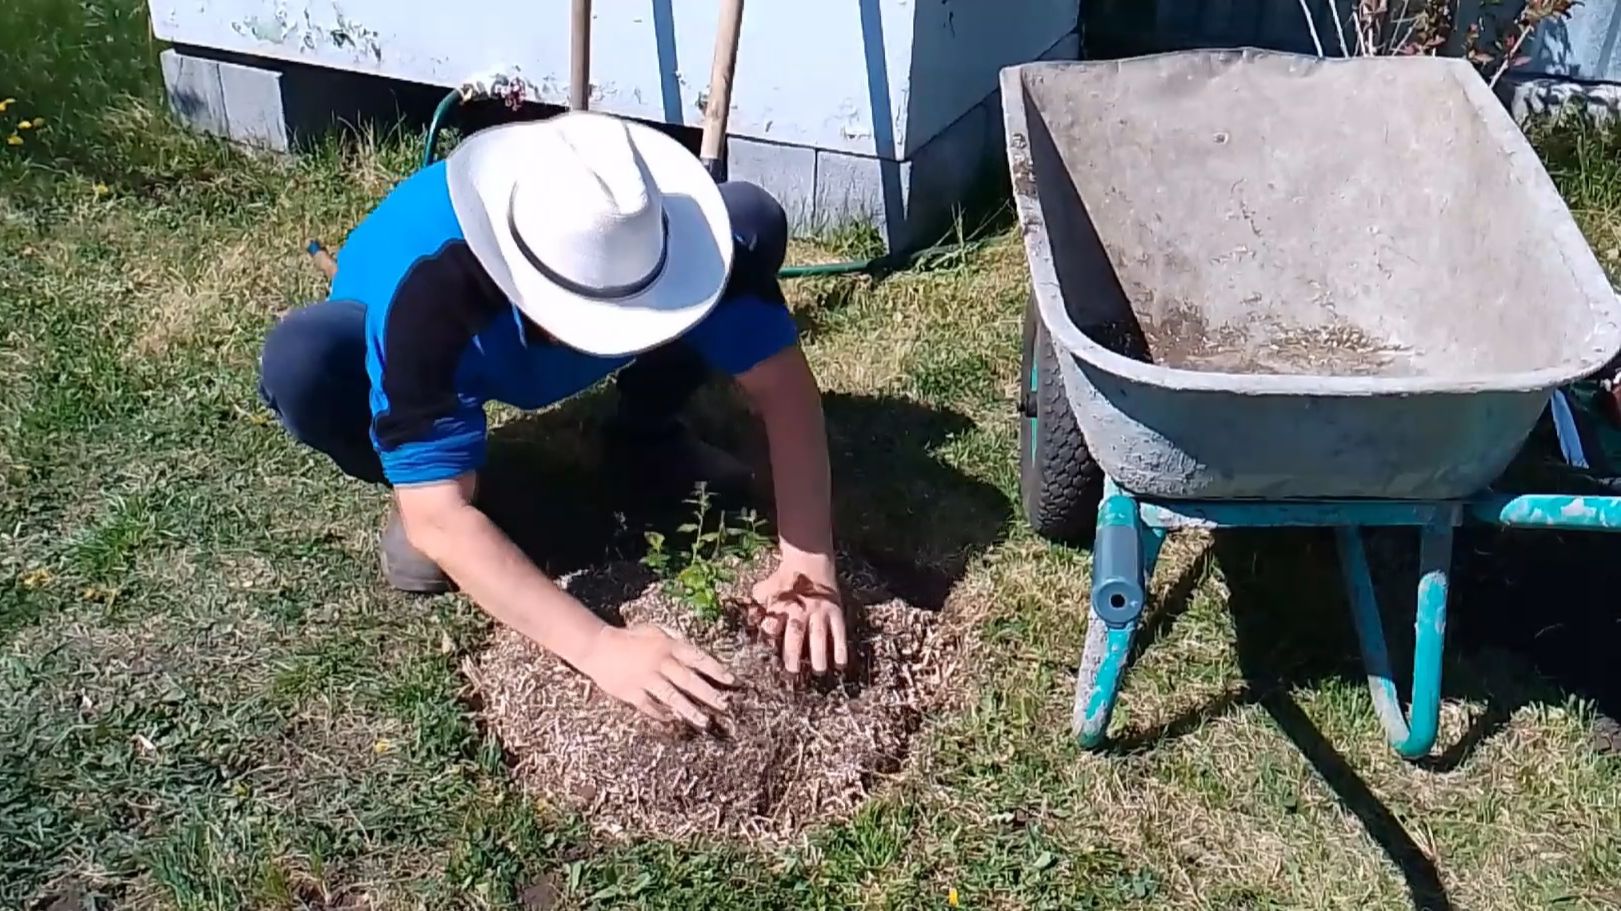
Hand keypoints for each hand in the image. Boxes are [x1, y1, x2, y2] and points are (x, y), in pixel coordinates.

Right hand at [576, 624, 734, 727]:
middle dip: (708, 694)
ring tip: (704, 722)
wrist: (597, 646)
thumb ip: (674, 642)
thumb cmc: (628, 637)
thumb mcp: (653, 631)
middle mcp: (659, 662)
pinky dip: (662, 714)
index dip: (716, 669)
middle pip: (688, 680)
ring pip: (671, 697)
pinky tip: (673, 720)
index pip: (697, 658)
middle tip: (725, 706)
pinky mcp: (631, 692)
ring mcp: (645, 678)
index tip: (732, 680)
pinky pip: (650, 706)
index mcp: (667, 646)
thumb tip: (695, 656)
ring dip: (689, 710)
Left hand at [751, 563, 847, 674]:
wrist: (809, 560)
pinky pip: (839, 632)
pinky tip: (841, 664)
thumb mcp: (765, 590)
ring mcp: (819, 612)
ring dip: (819, 654)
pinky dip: (840, 648)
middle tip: (792, 672)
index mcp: (781, 607)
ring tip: (819, 671)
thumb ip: (756, 607)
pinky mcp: (835, 612)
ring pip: (819, 635)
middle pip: (796, 633)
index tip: (769, 653)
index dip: (770, 639)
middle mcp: (800, 610)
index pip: (772, 626)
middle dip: (793, 653)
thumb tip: (748, 621)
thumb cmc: (783, 580)